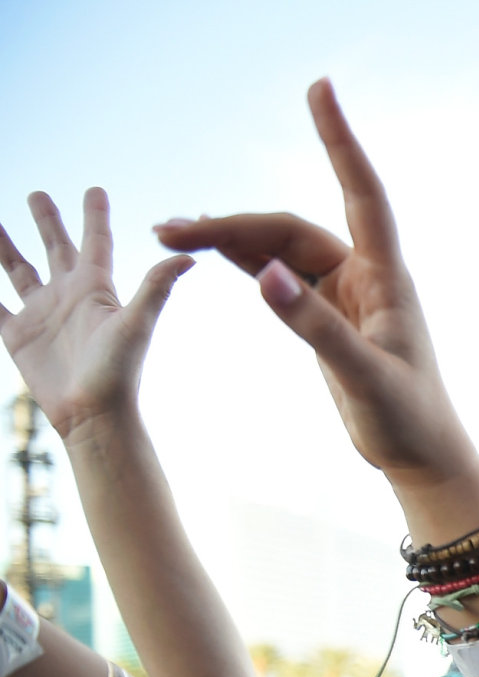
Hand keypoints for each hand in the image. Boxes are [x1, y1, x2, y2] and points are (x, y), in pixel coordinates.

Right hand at [0, 190, 192, 439]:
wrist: (94, 414)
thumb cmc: (120, 371)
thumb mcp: (137, 323)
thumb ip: (156, 286)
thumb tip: (189, 255)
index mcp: (96, 289)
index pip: (95, 242)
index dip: (94, 216)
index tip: (95, 189)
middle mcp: (67, 296)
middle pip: (54, 247)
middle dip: (47, 221)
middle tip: (36, 194)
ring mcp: (41, 314)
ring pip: (17, 268)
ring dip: (3, 245)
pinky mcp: (17, 334)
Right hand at [154, 80, 478, 498]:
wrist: (422, 459)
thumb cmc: (408, 421)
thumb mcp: (362, 376)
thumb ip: (315, 327)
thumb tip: (263, 274)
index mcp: (386, 278)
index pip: (362, 192)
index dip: (338, 139)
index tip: (319, 88)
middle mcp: (367, 275)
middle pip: (291, 226)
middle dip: (232, 222)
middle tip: (168, 231)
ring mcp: (347, 293)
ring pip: (279, 246)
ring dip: (229, 237)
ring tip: (169, 234)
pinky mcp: (330, 314)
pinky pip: (280, 272)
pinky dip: (243, 258)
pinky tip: (206, 249)